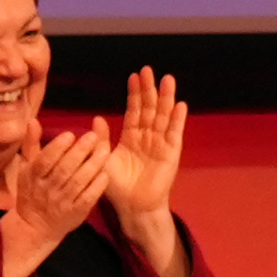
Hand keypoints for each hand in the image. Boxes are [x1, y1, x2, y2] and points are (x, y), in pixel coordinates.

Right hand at [0, 120, 115, 276]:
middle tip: (93, 136)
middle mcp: (47, 189)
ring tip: (105, 150)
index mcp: (34, 176)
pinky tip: (105, 174)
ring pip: (78, 183)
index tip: (70, 134)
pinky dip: (96, 187)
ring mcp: (62, 202)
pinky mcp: (75, 213)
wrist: (35, 227)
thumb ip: (32, 144)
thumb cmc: (32, 191)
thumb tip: (33, 120)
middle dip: (79, 153)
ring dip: (92, 166)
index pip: (44, 161)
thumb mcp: (27, 168)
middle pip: (64, 170)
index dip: (57, 148)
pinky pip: (87, 199)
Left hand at [104, 70, 191, 276]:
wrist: (133, 206)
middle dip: (150, 89)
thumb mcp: (103, 160)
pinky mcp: (171, 152)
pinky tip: (180, 105)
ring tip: (168, 79)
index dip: (134, 94)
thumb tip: (96, 118)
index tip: (134, 76)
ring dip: (166, 98)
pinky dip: (177, 119)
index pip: (134, 110)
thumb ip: (101, 140)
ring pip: (163, 116)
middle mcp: (147, 136)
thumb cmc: (116, 186)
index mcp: (131, 137)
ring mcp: (160, 143)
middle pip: (150, 108)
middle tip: (149, 70)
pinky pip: (174, 133)